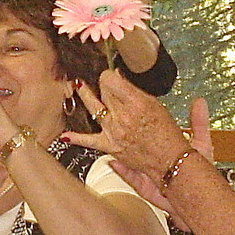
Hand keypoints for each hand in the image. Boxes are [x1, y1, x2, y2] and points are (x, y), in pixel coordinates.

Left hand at [63, 69, 196, 181]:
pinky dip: (76, 138)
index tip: (110, 75)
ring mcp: (114, 131)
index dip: (108, 75)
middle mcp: (122, 116)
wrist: (169, 159)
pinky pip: (89, 141)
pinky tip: (65, 136)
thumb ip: (134, 91)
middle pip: (103, 92)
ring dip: (84, 95)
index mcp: (136, 103)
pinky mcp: (110, 146)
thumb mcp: (155, 104)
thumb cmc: (166, 133)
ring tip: (77, 87)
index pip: (111, 80)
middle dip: (103, 85)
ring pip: (93, 108)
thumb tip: (118, 78)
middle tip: (102, 83)